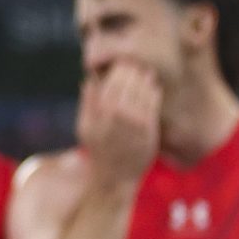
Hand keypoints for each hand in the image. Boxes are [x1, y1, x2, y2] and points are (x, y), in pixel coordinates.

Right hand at [77, 60, 160, 189]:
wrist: (115, 176)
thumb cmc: (98, 151)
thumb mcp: (84, 128)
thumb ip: (87, 103)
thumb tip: (88, 80)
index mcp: (101, 110)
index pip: (113, 79)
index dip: (119, 67)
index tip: (122, 61)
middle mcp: (119, 112)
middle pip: (130, 80)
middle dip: (133, 69)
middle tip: (136, 63)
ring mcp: (136, 120)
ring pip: (144, 88)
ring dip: (145, 78)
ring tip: (145, 73)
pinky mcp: (149, 127)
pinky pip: (153, 102)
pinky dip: (154, 92)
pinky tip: (153, 88)